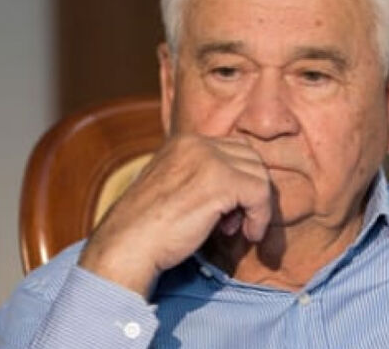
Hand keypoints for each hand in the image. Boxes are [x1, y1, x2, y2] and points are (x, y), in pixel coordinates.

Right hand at [78, 134, 272, 297]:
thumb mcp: (173, 189)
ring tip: (235, 229)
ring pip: (259, 175)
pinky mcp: (220, 181)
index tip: (227, 211)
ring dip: (256, 206)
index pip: (232, 149)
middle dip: (249, 190)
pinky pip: (260, 193)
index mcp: (183, 142)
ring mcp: (209, 159)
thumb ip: (199, 179)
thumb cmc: (148, 229)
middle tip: (232, 221)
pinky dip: (260, 217)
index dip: (238, 180)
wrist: (127, 246)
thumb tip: (239, 189)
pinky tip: (249, 235)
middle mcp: (196, 143)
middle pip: (250, 158)